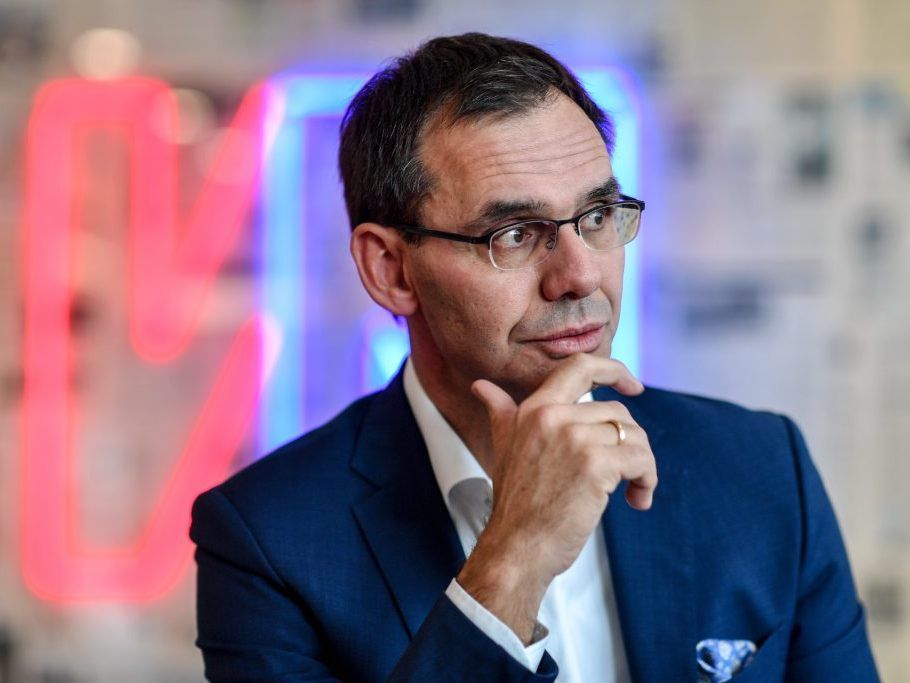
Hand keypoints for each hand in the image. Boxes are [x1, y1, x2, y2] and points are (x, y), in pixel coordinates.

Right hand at [456, 353, 656, 642]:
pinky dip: (648, 480)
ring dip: (643, 465)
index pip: (580, 367)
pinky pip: (641, 460)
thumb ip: (499, 411)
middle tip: (627, 472)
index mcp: (535, 408)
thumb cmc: (515, 503)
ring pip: (634, 436)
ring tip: (633, 490)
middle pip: (617, 412)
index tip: (633, 386)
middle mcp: (553, 416)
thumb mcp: (503, 446)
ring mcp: (574, 438)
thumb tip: (480, 386)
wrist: (516, 547)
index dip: (613, 370)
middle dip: (630, 442)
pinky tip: (637, 501)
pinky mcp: (595, 465)